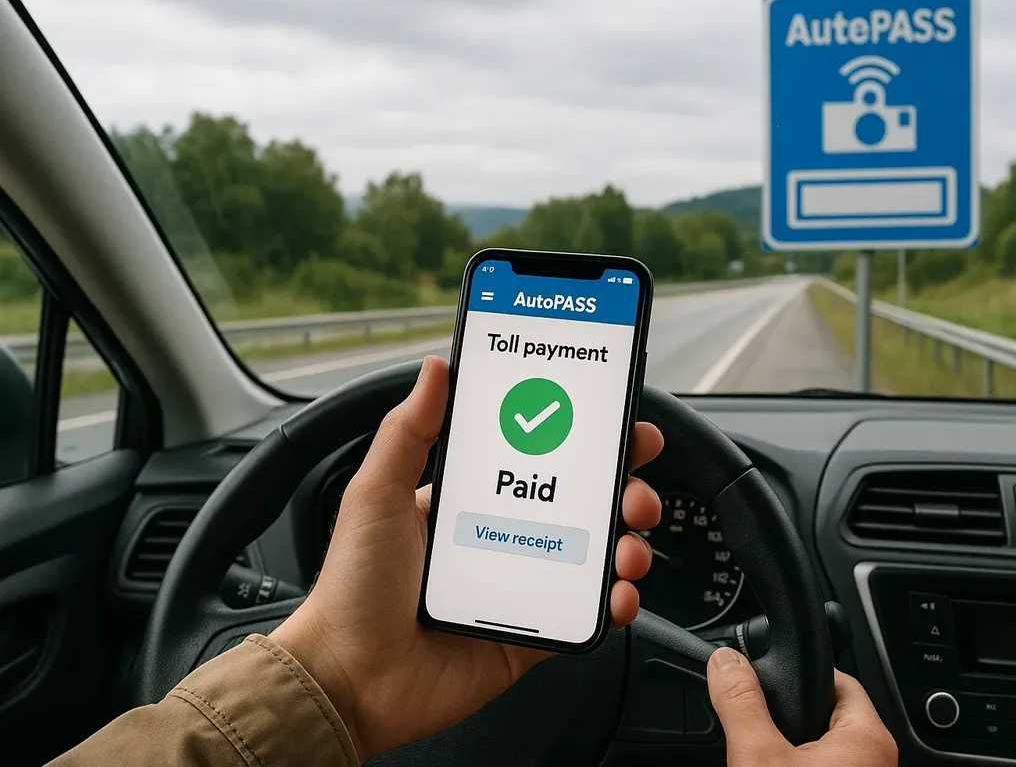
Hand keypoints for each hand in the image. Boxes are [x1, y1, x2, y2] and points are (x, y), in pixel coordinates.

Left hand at [272, 355, 663, 760]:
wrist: (348, 679)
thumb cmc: (352, 587)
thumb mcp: (376, 494)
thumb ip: (408, 431)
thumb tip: (436, 369)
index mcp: (471, 502)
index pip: (541, 460)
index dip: (586, 441)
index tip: (617, 424)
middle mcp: (503, 540)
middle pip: (584, 505)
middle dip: (624, 490)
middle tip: (635, 488)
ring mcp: (522, 589)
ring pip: (597, 557)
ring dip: (629, 544)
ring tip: (629, 547)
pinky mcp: (532, 636)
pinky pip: (587, 616)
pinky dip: (616, 604)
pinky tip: (619, 593)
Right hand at [707, 648, 897, 766]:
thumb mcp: (759, 757)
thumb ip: (742, 703)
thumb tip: (726, 662)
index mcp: (869, 737)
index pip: (838, 678)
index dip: (799, 673)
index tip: (769, 673)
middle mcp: (876, 760)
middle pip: (829, 713)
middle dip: (790, 715)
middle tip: (758, 722)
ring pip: (824, 747)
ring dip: (792, 745)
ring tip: (762, 753)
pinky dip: (796, 764)